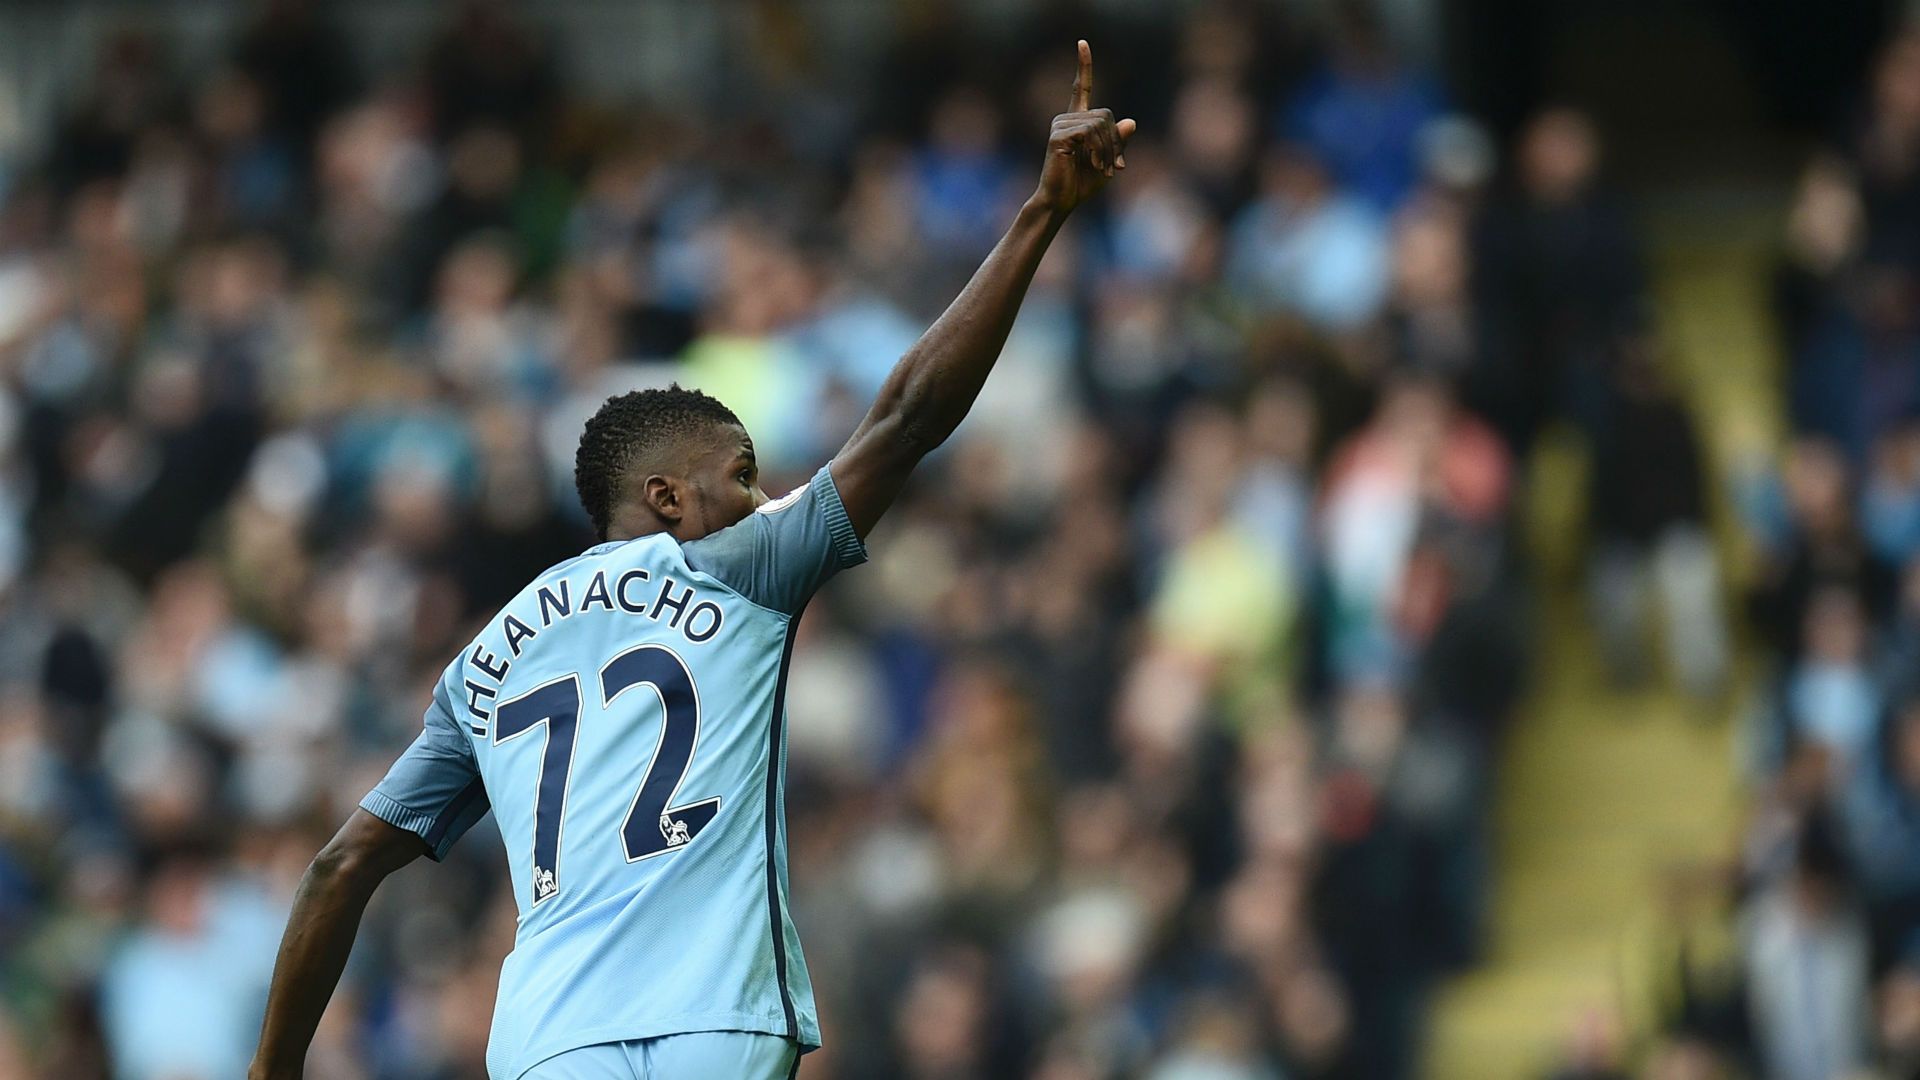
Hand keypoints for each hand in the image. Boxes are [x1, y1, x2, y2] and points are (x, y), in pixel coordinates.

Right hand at [1032, 40, 1137, 216]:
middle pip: (1106, 114)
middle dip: (1116, 141)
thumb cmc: (1082, 183)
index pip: (1080, 88)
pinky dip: (1100, 150)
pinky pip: (1090, 132)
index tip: (1082, 43)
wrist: (1062, 201)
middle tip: (1117, 167)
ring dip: (1110, 149)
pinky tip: (1097, 165)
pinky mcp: (1058, 136)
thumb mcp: (1109, 160)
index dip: (1083, 66)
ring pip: (1100, 124)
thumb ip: (1119, 141)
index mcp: (1077, 121)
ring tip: (1106, 170)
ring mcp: (1060, 126)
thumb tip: (1131, 122)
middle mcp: (1066, 118)